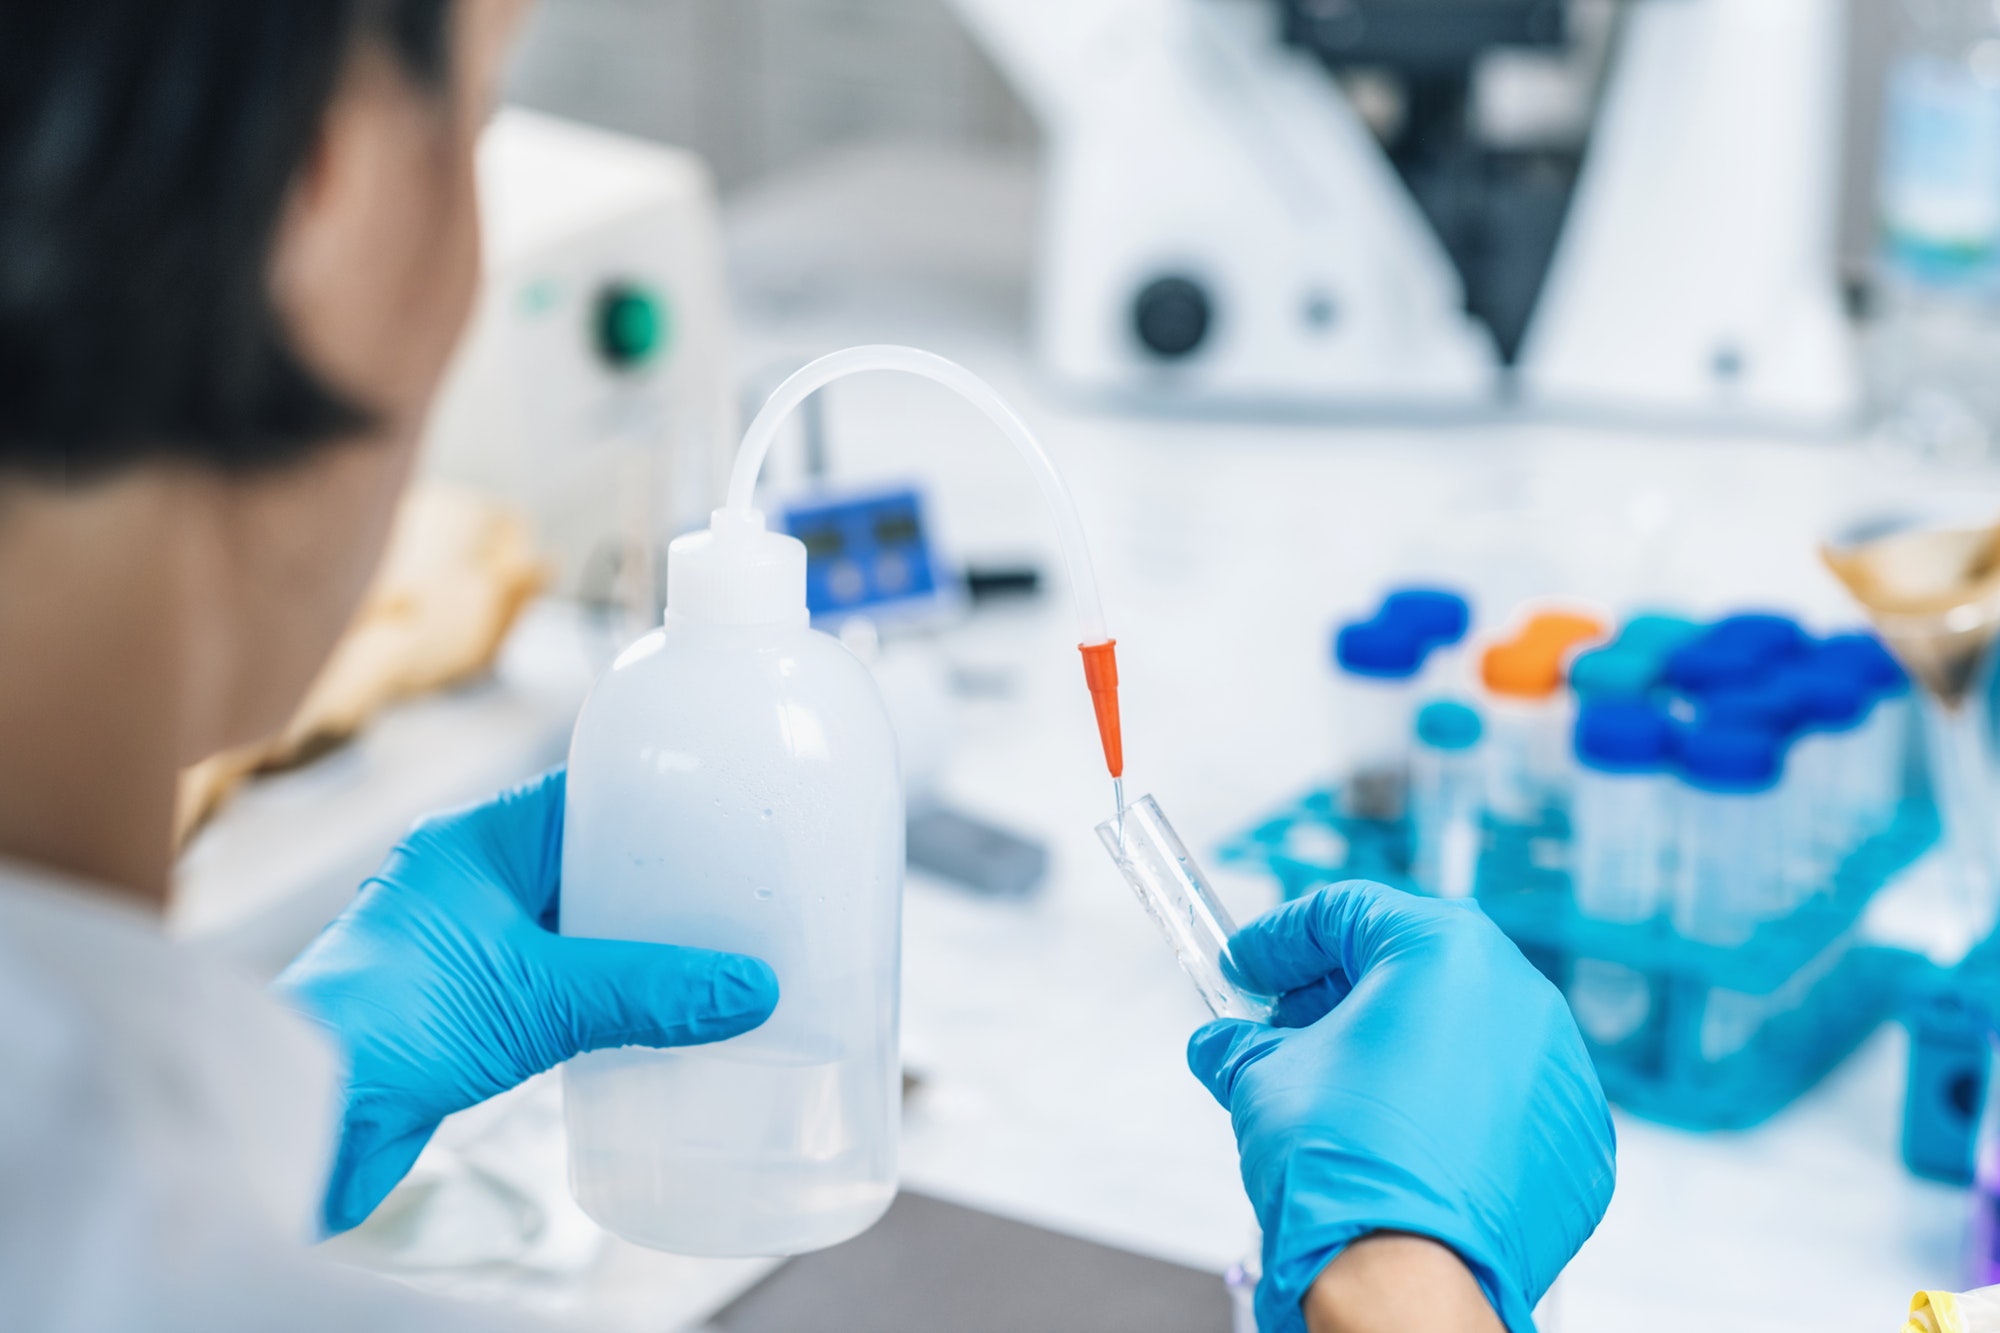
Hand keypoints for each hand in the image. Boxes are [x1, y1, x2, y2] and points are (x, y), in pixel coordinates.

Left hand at [275, 769, 778, 1233]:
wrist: (299, 1120)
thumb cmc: (390, 1025)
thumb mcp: (541, 999)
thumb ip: (648, 992)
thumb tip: (751, 988)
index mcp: (474, 841)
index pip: (583, 795)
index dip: (654, 802)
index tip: (725, 817)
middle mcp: (465, 883)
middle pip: (585, 866)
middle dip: (655, 887)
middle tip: (737, 899)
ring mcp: (462, 947)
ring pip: (572, 933)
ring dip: (630, 948)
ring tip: (712, 959)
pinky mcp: (462, 1011)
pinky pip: (553, 989)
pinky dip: (600, 999)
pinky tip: (650, 1020)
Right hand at [1188, 881, 1614, 1332]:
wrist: (1406, 1280)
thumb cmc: (1343, 1167)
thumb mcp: (1264, 1079)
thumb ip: (1241, 1044)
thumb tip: (1220, 1047)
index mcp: (1444, 951)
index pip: (1347, 912)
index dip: (1281, 938)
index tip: (1245, 966)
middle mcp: (1517, 994)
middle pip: (1410, 964)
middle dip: (1338, 992)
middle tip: (1284, 1027)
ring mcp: (1556, 1066)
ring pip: (1461, 1029)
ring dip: (1397, 1047)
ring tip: (1338, 1092)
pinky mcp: (1573, 1135)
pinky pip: (1500, 1096)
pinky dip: (1449, 1104)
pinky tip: (1397, 1139)